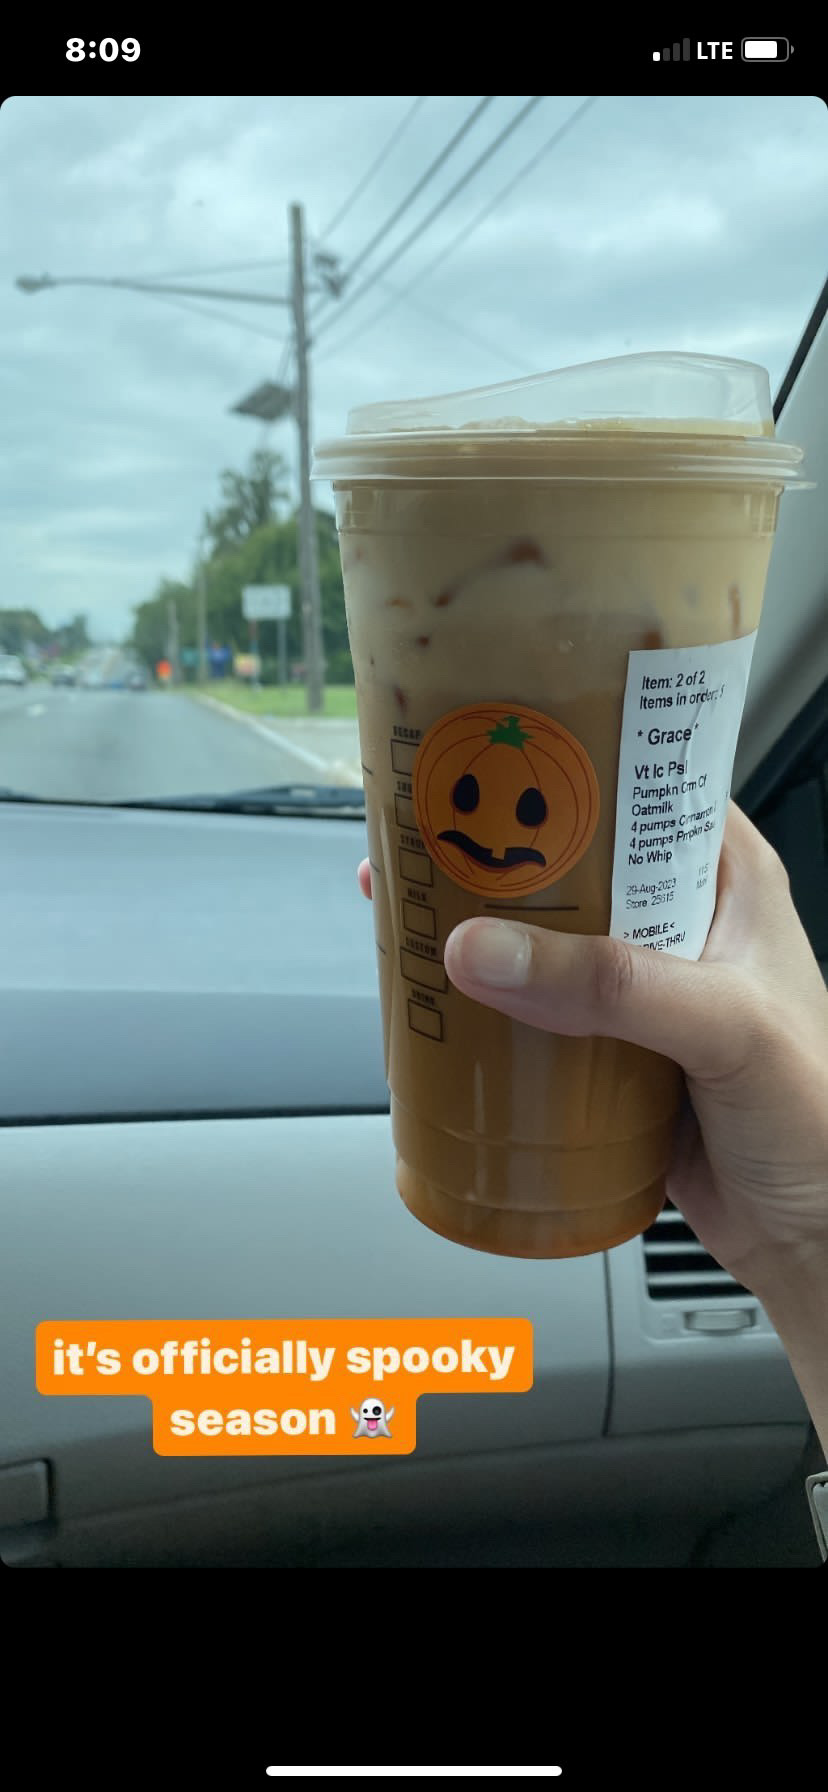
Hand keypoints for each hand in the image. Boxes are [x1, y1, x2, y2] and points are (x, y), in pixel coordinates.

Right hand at [358, 802, 827, 1302]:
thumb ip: (613, 986)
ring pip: (542, 936)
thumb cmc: (820, 1119)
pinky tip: (441, 1000)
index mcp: (727, 876)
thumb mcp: (725, 1027)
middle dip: (495, 849)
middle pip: (570, 858)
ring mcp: (640, 986)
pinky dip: (487, 1005)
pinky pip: (534, 1011)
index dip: (563, 760)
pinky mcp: (608, 1049)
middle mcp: (679, 919)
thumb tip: (489, 951)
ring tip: (411, 910)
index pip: (638, 782)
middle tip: (424, 836)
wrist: (814, 1235)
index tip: (488, 755)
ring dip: (479, 928)